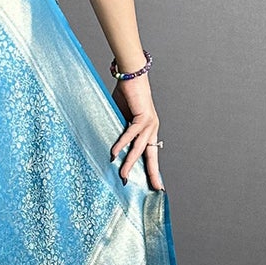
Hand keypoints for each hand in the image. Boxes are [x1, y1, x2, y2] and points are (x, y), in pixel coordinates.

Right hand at [110, 74, 163, 190]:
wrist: (132, 75)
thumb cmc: (126, 95)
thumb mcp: (122, 118)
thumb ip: (120, 131)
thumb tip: (109, 148)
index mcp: (148, 131)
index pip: (151, 154)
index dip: (152, 170)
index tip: (156, 185)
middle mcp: (152, 129)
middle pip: (151, 156)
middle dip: (152, 173)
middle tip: (153, 189)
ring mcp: (149, 123)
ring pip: (139, 148)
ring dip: (130, 162)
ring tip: (123, 175)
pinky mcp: (143, 117)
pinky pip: (131, 134)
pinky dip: (122, 143)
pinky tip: (115, 153)